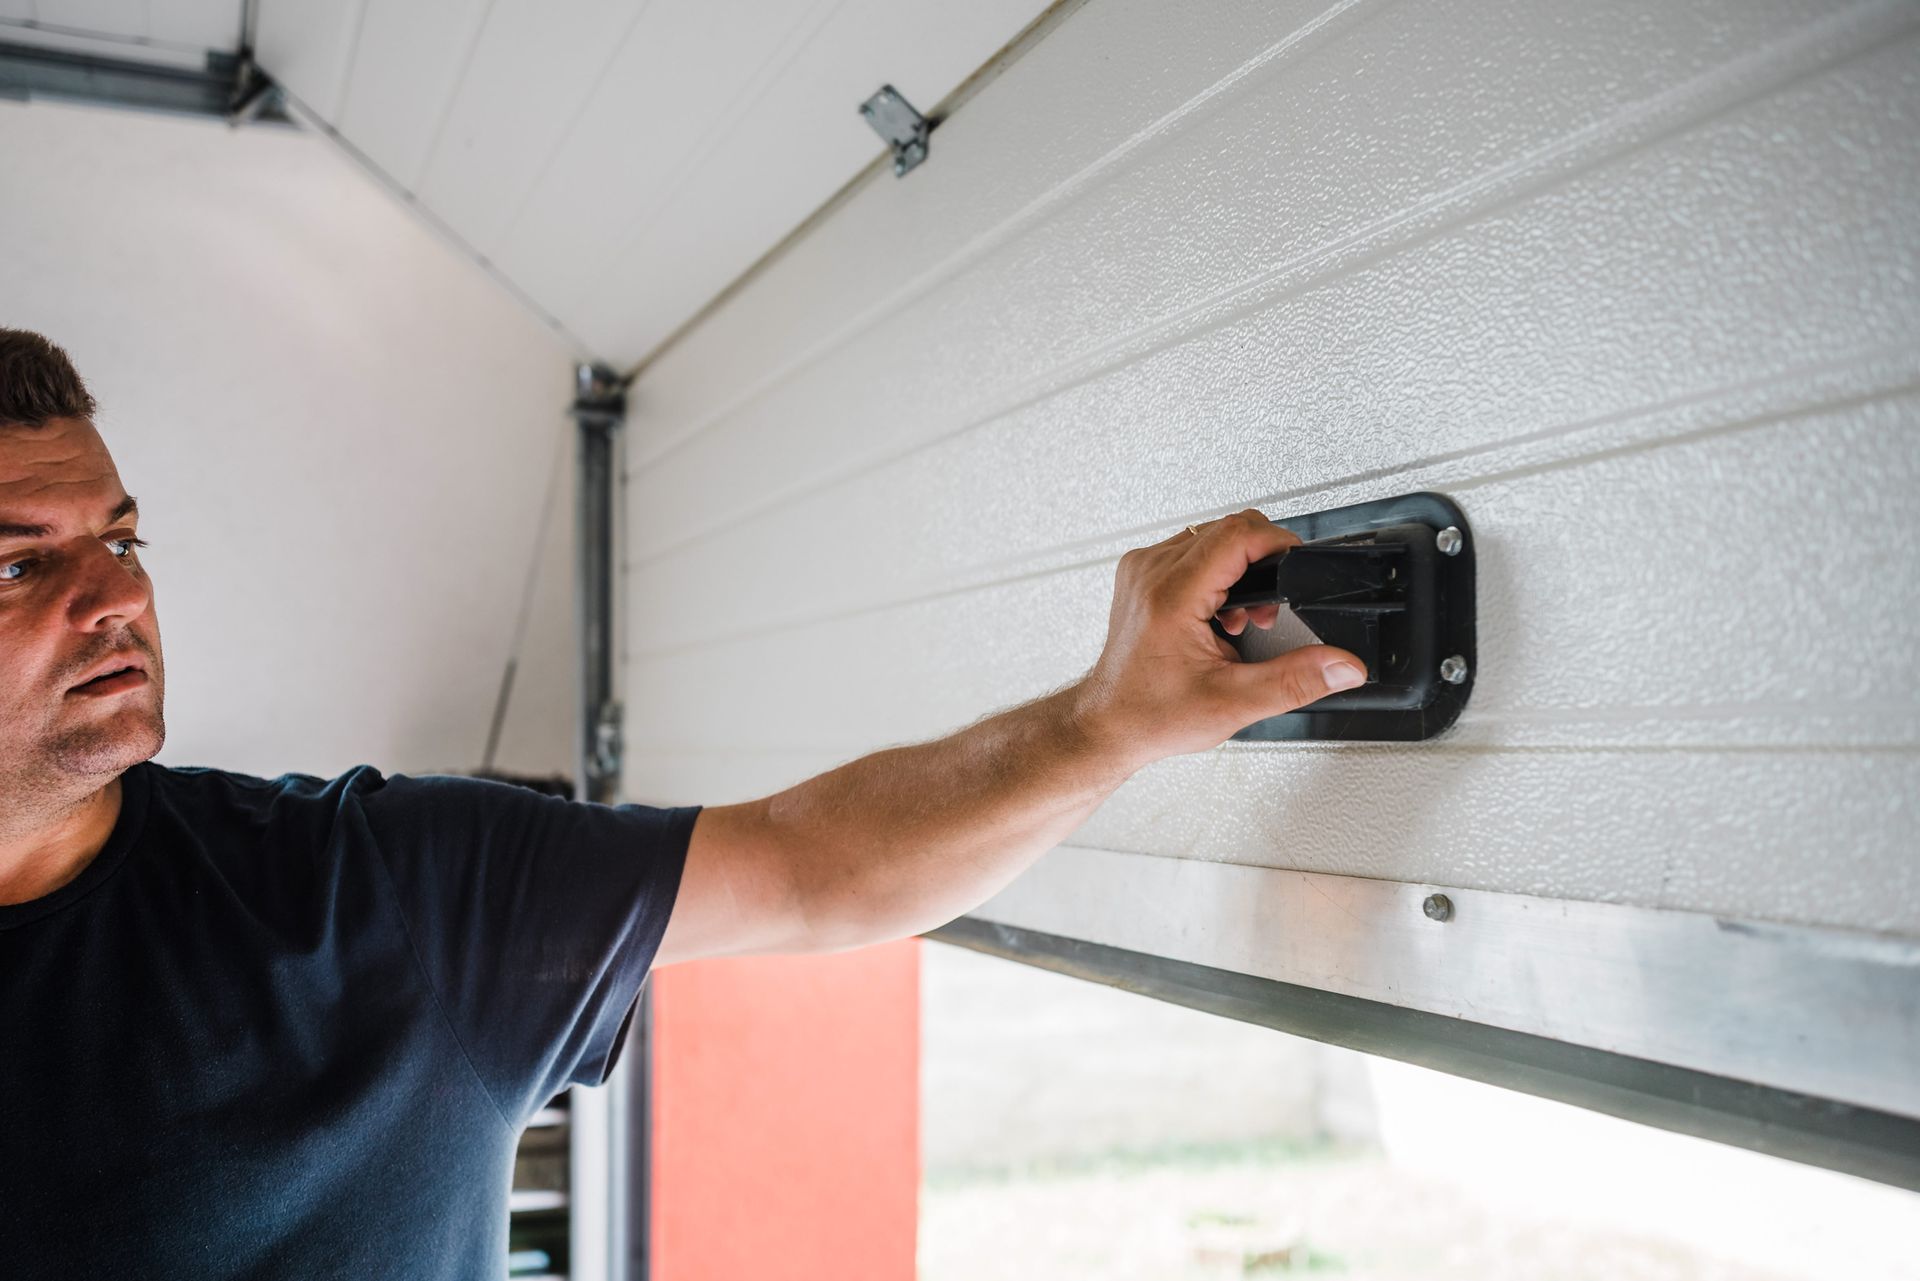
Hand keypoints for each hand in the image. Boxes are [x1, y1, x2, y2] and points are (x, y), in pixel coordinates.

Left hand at [1072, 510, 1366, 767]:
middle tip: (1264, 612)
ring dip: (1239, 569)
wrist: (1107, 725)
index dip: (1279, 543)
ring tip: (1239, 619)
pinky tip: (1217, 613)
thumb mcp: (1233, 703)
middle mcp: (1152, 572)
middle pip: (1228, 529)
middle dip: (1263, 563)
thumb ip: (1295, 681)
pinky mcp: (1141, 574)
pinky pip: (1191, 550)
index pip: (1238, 534)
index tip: (1298, 564)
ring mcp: (1142, 569)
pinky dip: (1216, 573)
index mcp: (1172, 595)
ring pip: (1211, 537)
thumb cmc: (1150, 714)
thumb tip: (1341, 666)